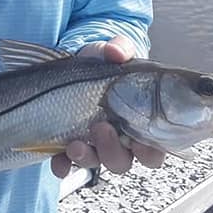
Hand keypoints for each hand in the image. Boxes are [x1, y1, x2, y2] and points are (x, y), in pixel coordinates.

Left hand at [51, 36, 165, 177]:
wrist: (75, 63)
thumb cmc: (105, 63)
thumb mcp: (114, 51)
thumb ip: (120, 48)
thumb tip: (116, 52)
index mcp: (139, 122)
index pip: (154, 150)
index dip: (150, 152)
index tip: (140, 142)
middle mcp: (118, 139)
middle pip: (122, 161)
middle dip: (112, 151)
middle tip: (102, 128)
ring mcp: (93, 144)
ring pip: (95, 163)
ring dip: (87, 157)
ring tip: (75, 142)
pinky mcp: (69, 144)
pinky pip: (66, 164)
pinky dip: (62, 164)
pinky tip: (58, 158)